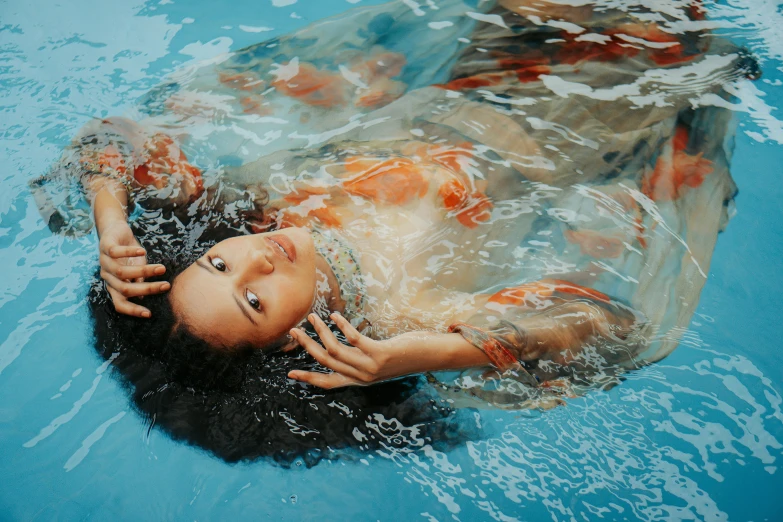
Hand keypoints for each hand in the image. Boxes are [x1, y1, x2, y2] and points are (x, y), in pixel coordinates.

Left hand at [98, 221, 168, 317]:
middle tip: (166, 286)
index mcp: (113, 285)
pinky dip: (130, 253)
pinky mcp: (105, 247)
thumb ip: (138, 281)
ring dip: (144, 271)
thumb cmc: (128, 254)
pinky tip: (143, 251)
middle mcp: (107, 276)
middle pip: (124, 289)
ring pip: (122, 273)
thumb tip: (142, 295)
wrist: (114, 231)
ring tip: (161, 269)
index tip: (149, 313)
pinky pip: (116, 252)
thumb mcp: (136, 268)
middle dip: (147, 289)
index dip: (132, 310)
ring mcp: (104, 262)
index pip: (119, 303)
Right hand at [287, 313, 483, 388]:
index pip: (329, 383)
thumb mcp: (382, 360)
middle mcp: (363, 376)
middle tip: (294, 331)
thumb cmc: (409, 354)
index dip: (309, 377)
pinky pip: (354, 340)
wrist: (434, 356)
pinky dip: (343, 326)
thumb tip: (348, 343)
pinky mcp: (380, 354)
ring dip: (322, 332)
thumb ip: (364, 357)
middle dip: (307, 346)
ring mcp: (371, 367)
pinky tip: (337, 316)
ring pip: (336, 350)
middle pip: (327, 362)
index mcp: (361, 380)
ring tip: (313, 317)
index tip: (290, 372)